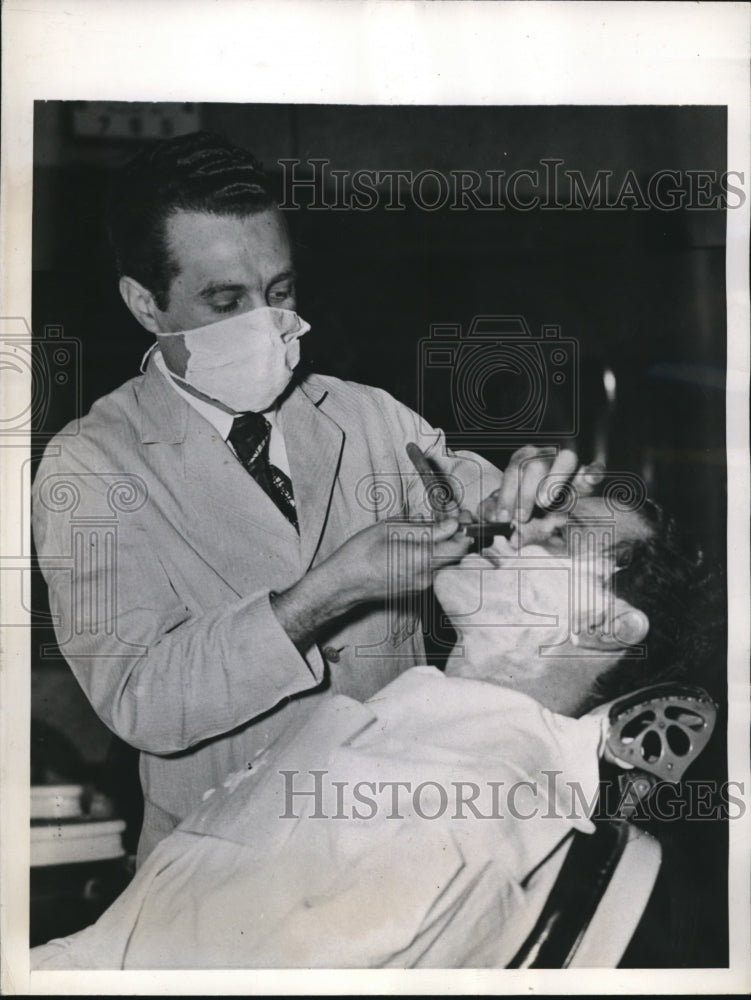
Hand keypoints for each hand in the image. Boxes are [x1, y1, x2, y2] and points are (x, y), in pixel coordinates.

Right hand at [326, 515, 472, 603]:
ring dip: (439, 545)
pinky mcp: (416, 589)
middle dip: (453, 535)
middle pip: (454, 555)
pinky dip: (429, 555)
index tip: (460, 517)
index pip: (459, 547)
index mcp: (421, 560)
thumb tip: (452, 525)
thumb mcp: (391, 529)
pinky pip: (431, 569)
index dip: (464, 530)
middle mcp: (426, 577)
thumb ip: (426, 528)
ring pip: (443, 562)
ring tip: (421, 529)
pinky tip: (412, 544)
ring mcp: (421, 586)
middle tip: (444, 519)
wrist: (343, 583)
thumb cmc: (361, 553)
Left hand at [478, 446, 604, 524]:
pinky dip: (592, 471)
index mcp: (526, 460)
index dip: (506, 494)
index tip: (502, 517)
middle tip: (521, 517)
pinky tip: (589, 479)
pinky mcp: (593, 469)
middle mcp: (547, 455)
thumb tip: (493, 523)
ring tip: (544, 502)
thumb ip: (506, 513)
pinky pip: (594, 466)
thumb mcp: (521, 509)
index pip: (513, 471)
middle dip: (525, 492)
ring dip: (553, 480)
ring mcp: (572, 460)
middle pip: (534, 465)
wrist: (574, 504)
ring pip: (564, 458)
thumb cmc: (541, 505)